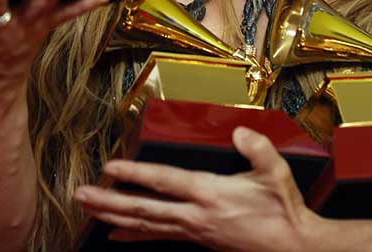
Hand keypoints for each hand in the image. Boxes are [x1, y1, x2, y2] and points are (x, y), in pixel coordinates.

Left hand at [74, 126, 323, 251]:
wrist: (292, 246)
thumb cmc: (283, 208)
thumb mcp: (276, 172)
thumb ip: (257, 148)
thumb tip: (240, 131)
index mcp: (211, 193)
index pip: (165, 181)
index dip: (135, 174)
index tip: (110, 167)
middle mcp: (196, 214)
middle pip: (143, 209)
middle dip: (109, 202)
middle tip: (80, 195)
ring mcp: (194, 231)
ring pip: (145, 225)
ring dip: (113, 217)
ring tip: (88, 210)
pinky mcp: (197, 240)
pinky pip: (158, 236)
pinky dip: (133, 235)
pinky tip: (115, 235)